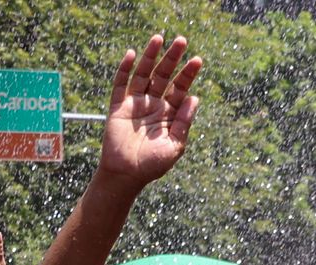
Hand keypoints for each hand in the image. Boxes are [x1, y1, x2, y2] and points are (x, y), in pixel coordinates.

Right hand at [97, 35, 203, 186]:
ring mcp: (135, 104)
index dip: (188, 74)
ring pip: (143, 74)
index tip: (197, 60)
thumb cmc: (152, 165)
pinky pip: (121, 84)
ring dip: (150, 57)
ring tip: (159, 39)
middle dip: (172, 59)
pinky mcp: (118, 107)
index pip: (181, 88)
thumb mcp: (175, 145)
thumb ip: (184, 122)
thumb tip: (194, 97)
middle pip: (164, 75)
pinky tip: (131, 55)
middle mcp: (153, 105)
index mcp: (169, 113)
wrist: (126, 175)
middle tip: (181, 41)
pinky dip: (125, 69)